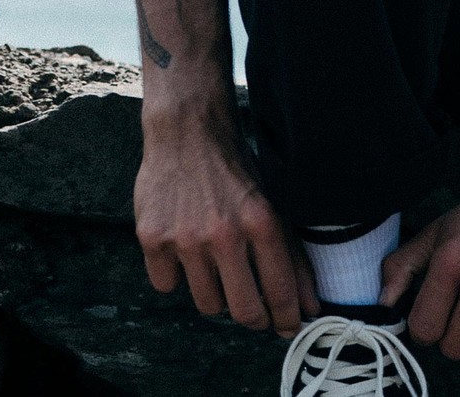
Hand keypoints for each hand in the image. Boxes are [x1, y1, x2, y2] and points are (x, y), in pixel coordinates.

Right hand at [134, 119, 319, 335]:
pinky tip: (182, 250)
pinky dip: (176, 275)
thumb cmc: (235, 170)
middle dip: (254, 319)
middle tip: (256, 314)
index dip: (286, 318)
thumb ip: (290, 255)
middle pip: (242, 310)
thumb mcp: (271, 203)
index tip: (288, 327)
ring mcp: (184, 239)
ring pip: (206, 303)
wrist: (187, 132)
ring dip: (216, 294)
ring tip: (216, 265)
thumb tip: (308, 305)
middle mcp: (224, 234)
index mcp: (261, 222)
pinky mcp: (152, 239)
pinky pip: (167, 285)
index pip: (280, 290)